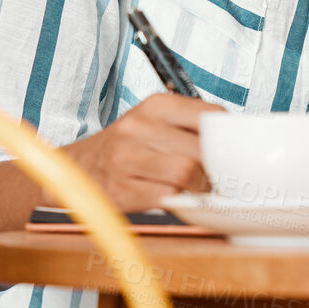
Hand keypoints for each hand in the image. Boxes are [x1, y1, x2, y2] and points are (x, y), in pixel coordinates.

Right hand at [64, 92, 224, 210]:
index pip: (209, 115)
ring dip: (197, 188)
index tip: (229, 151)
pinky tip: (173, 197)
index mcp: (154, 105)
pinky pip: (167, 197)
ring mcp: (128, 158)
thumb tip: (231, 143)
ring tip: (194, 189)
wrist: (77, 169)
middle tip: (216, 177)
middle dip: (214, 168)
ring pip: (186, 174)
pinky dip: (177, 201)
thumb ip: (189, 127)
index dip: (225, 138)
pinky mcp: (123, 189)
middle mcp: (139, 127)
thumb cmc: (124, 147)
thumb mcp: (153, 123)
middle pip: (200, 149)